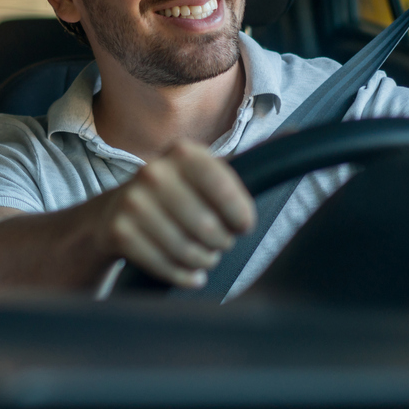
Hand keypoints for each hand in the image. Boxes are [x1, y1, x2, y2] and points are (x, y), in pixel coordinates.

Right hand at [91, 140, 255, 288]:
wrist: (113, 212)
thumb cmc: (174, 194)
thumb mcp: (205, 171)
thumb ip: (248, 157)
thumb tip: (295, 132)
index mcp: (182, 153)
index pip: (226, 190)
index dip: (240, 216)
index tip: (241, 225)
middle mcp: (154, 173)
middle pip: (209, 228)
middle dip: (221, 243)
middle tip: (217, 242)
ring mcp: (133, 203)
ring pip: (188, 251)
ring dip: (203, 261)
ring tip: (202, 256)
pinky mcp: (120, 232)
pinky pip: (166, 267)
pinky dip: (183, 276)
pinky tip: (188, 272)